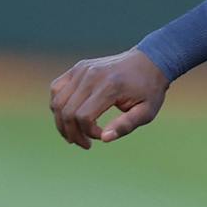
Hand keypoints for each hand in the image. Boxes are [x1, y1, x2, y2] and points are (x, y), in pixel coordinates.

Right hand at [48, 49, 167, 148]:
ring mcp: (82, 70)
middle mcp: (92, 76)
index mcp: (110, 86)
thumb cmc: (149, 90)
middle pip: (67, 111)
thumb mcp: (147, 112)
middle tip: (85, 144)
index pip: (84, 116)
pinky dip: (58, 106)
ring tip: (74, 135)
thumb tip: (104, 138)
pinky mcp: (78, 68)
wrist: (150, 62)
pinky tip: (70, 117)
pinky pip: (57, 89)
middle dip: (72, 133)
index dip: (88, 133)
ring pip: (57, 102)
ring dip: (61, 123)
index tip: (102, 136)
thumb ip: (126, 125)